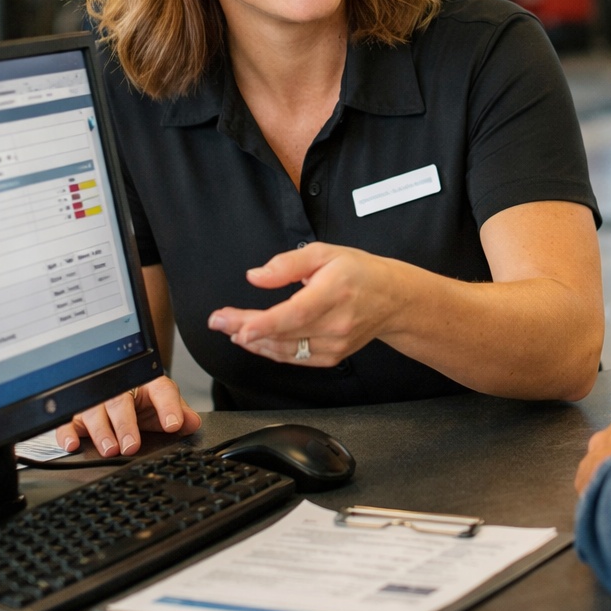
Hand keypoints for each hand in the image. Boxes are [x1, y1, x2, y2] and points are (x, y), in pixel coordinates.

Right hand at [55, 375, 201, 456]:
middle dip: (126, 425)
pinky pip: (67, 421)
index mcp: (149, 383)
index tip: (174, 425)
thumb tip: (192, 423)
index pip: (162, 391)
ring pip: (94, 411)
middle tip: (132, 446)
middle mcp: (120, 388)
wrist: (120, 387)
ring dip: (101, 432)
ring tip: (110, 449)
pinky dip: (67, 434)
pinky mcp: (76, 414)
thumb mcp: (162, 404)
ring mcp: (96, 400)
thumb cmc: (143, 399)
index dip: (169, 408)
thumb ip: (179, 413)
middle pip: (121, 401)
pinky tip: (73, 445)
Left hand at [207, 242, 405, 366]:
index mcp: (335, 291)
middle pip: (283, 332)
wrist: (391, 299)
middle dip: (245, 328)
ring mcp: (335, 344)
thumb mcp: (325, 252)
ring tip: (230, 328)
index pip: (296, 313)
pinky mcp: (332, 357)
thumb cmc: (358, 272)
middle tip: (218, 320)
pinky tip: (255, 340)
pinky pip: (294, 357)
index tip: (238, 327)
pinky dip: (270, 350)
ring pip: (285, 349)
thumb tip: (256, 276)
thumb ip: (288, 263)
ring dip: (254, 341)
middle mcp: (336, 322)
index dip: (265, 324)